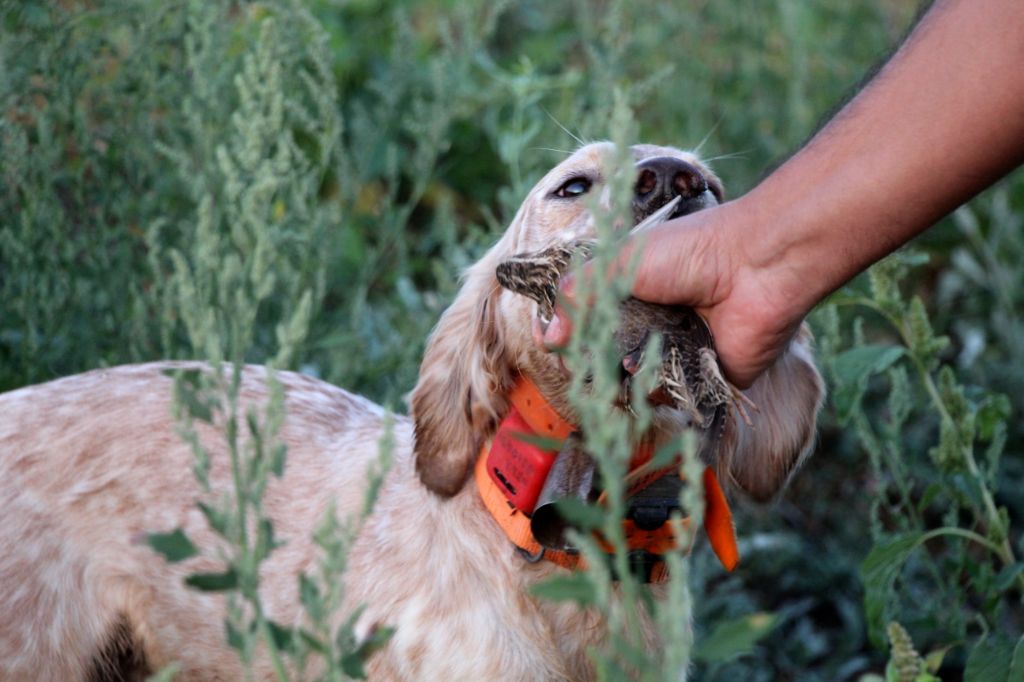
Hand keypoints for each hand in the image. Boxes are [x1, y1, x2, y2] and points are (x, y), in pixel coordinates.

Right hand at [541, 200, 806, 388]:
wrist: (754, 266)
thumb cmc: (691, 251)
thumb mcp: (623, 263)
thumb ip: (581, 297)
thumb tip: (547, 339)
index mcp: (639, 292)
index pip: (596, 323)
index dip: (576, 336)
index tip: (556, 345)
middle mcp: (658, 323)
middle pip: (613, 356)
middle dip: (596, 363)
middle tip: (583, 365)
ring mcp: (681, 352)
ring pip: (638, 380)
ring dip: (626, 375)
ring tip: (624, 360)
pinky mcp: (706, 378)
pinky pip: (673, 395)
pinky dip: (661, 386)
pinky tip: (654, 368)